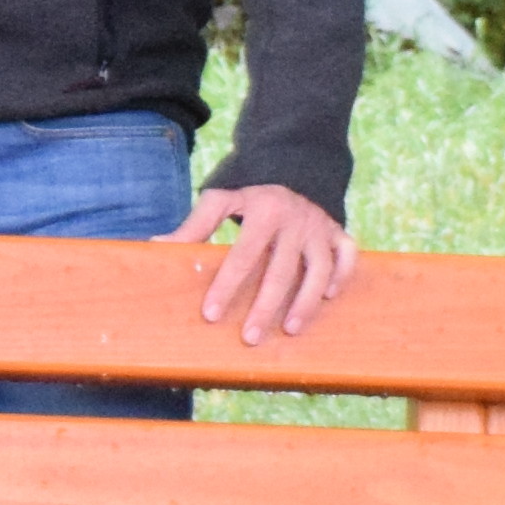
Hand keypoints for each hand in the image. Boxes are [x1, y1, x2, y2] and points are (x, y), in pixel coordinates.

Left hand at [167, 181, 352, 343]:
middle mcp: (295, 219)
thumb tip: (158, 245)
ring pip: (318, 270)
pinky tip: (328, 299)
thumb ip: (195, 224)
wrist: (294, 165)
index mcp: (264, 210)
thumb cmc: (250, 193)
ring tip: (290, 330)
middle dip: (265, 307)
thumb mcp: (222, 199)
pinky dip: (341, 277)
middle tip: (250, 338)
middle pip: (280, 271)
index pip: (242, 254)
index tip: (211, 314)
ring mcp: (319, 227)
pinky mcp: (338, 232)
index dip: (226, 285)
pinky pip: (347, 256)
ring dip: (305, 302)